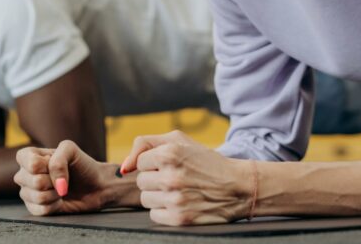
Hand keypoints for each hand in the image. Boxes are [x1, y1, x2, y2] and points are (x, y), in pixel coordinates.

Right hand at [14, 140, 117, 214]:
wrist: (95, 185)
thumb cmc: (81, 165)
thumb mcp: (71, 150)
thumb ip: (58, 160)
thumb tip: (56, 184)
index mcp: (29, 156)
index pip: (28, 162)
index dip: (45, 164)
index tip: (54, 162)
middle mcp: (25, 174)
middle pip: (34, 181)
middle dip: (53, 180)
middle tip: (62, 177)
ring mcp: (28, 192)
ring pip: (37, 197)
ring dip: (55, 194)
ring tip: (62, 188)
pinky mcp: (35, 208)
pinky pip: (41, 210)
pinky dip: (55, 205)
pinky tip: (59, 200)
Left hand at [121, 130, 253, 225]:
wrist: (237, 186)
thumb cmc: (205, 162)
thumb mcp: (179, 141)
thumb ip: (145, 144)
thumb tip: (123, 168)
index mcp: (170, 153)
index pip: (140, 163)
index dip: (154, 164)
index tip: (171, 165)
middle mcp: (172, 176)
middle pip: (141, 182)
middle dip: (155, 180)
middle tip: (176, 178)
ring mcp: (176, 199)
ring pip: (146, 199)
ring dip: (159, 196)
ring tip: (178, 191)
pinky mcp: (180, 219)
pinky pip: (154, 215)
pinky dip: (165, 211)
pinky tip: (180, 203)